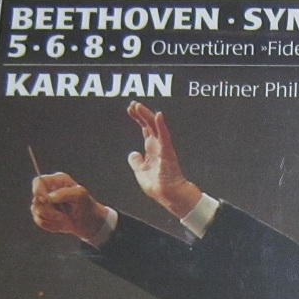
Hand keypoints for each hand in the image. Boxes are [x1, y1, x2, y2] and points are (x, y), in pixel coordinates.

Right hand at [30, 173, 107, 238]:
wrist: (88, 221)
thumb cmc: (85, 204)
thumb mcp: (80, 195)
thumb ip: (64, 193)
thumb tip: (49, 197)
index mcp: (56, 181)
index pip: (38, 182)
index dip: (38, 191)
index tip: (45, 200)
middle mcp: (47, 191)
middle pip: (36, 200)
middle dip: (49, 211)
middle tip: (62, 215)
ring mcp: (43, 203)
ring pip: (37, 212)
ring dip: (52, 219)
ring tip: (64, 218)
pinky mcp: (43, 215)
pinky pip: (40, 221)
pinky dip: (51, 225)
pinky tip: (61, 223)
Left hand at [127, 101, 200, 217]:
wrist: (168, 195)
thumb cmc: (158, 186)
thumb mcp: (140, 172)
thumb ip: (136, 162)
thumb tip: (133, 153)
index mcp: (152, 150)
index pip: (145, 129)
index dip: (138, 118)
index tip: (130, 110)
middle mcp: (158, 146)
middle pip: (149, 124)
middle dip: (140, 113)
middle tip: (132, 104)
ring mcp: (163, 148)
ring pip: (155, 127)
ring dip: (147, 115)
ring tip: (138, 106)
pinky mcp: (167, 152)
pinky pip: (164, 136)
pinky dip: (161, 125)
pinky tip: (158, 116)